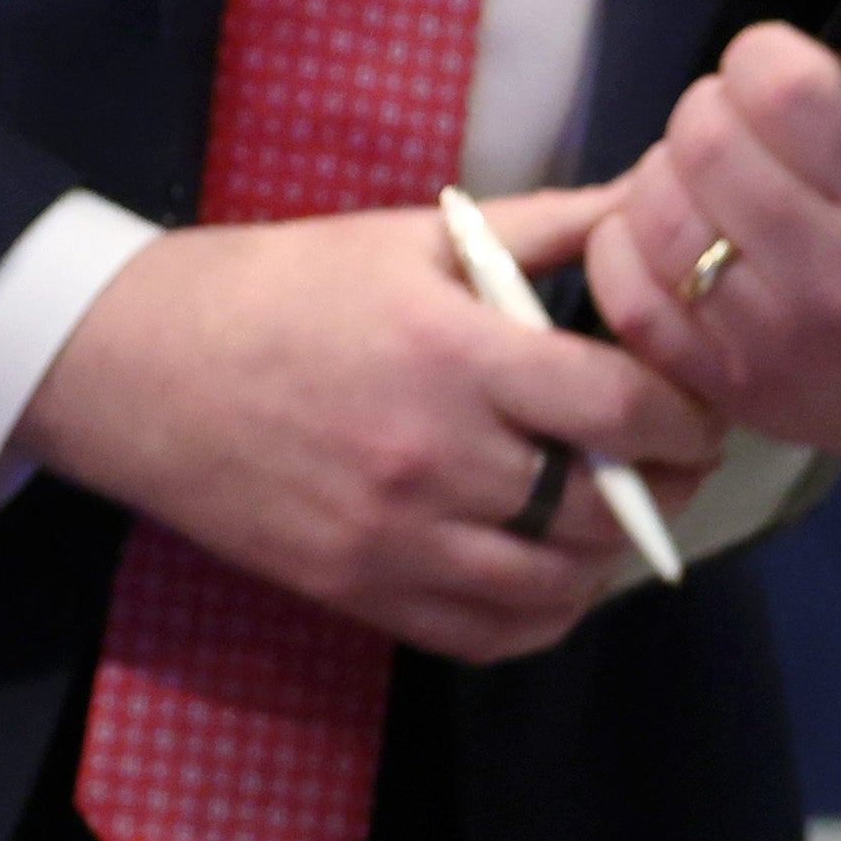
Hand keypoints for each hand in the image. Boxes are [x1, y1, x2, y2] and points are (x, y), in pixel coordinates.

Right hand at [17, 190, 719, 657]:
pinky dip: (545, 612)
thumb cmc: (286, 288)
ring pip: (558, 584)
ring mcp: (395, 541)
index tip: (698, 404)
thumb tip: (651, 204)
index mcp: (454, 357)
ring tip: (619, 508)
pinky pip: (491, 636)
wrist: (142, 370)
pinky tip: (554, 566)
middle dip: (667, 485)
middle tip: (675, 458)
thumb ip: (548, 228)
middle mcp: (433, 461)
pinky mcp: (362, 595)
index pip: (619, 407)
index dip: (685, 413)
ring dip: (612, 553)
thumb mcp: (419, 237)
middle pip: (604, 506)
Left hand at [583, 0, 840, 472]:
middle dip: (712, 107)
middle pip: (707, 139)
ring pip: (657, 211)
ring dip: (667, 173)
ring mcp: (778, 342)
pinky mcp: (730, 387)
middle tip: (742, 119)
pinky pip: (628, 294)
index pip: (783, 89)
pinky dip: (628, 248)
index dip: (762, 55)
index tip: (781, 66)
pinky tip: (672, 233)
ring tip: (710, 174)